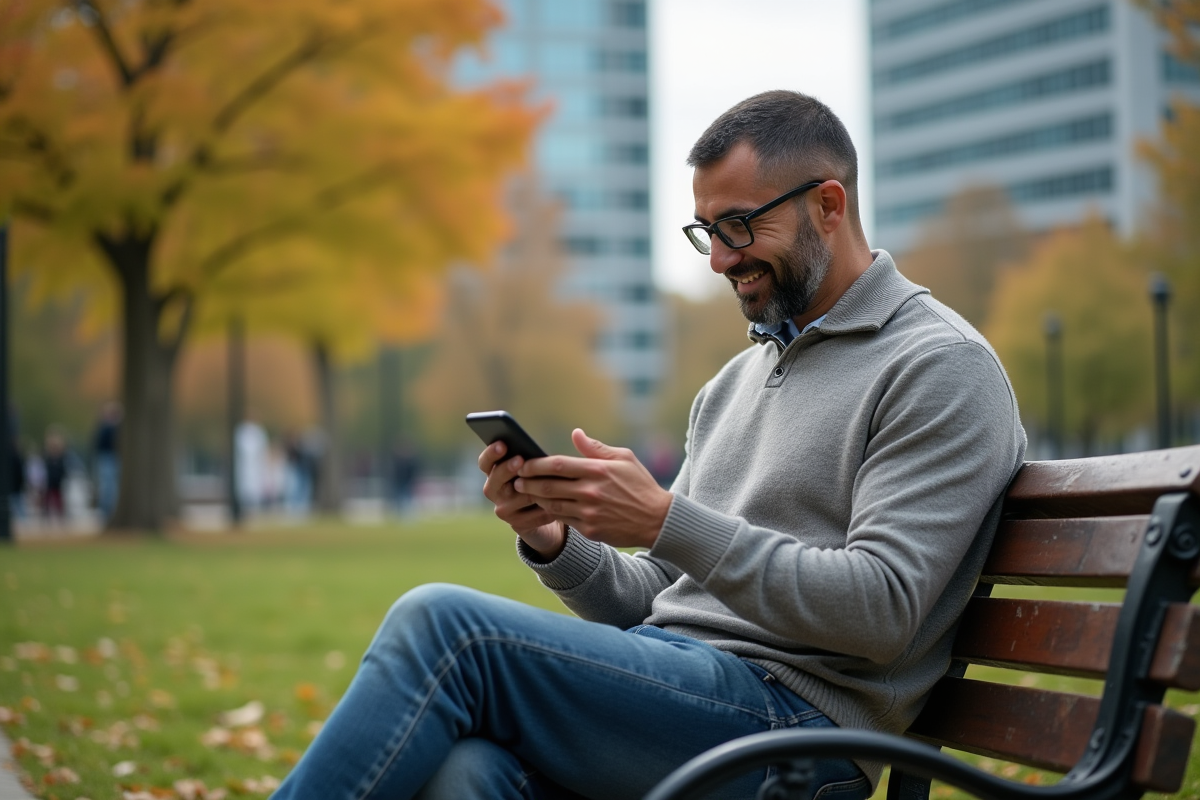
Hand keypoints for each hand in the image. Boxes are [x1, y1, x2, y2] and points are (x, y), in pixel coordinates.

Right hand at [478, 442, 566, 558]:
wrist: (542, 514)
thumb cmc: (538, 481)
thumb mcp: (531, 469)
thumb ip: (527, 460)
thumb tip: (532, 449)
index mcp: (493, 473)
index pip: (485, 462)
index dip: (491, 453)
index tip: (502, 444)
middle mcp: (493, 492)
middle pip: (497, 479)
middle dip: (508, 468)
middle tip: (520, 460)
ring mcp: (503, 510)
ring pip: (522, 496)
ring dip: (539, 488)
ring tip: (553, 479)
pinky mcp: (517, 525)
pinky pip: (535, 513)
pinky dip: (550, 505)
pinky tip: (563, 500)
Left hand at [513, 429, 672, 549]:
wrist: (657, 519)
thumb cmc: (640, 485)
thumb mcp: (624, 458)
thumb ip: (596, 448)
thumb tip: (575, 434)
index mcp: (598, 470)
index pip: (557, 465)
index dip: (536, 465)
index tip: (524, 463)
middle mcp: (591, 492)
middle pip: (548, 486)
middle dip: (528, 483)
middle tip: (516, 480)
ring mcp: (589, 512)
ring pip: (552, 504)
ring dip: (536, 498)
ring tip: (526, 492)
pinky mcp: (590, 529)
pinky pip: (564, 520)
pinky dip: (551, 512)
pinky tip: (545, 506)